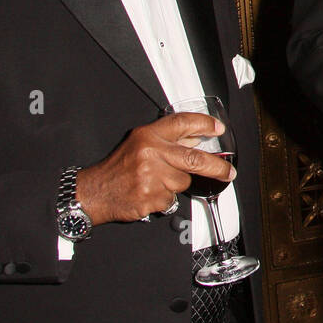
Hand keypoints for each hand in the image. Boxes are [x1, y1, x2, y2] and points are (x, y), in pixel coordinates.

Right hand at [75, 113, 236, 224]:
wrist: (94, 192)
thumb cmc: (117, 168)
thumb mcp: (139, 143)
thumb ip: (168, 140)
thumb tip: (196, 139)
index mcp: (148, 136)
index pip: (181, 123)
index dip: (203, 124)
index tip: (218, 129)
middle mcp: (150, 154)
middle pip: (194, 158)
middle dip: (217, 167)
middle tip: (228, 172)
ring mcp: (151, 177)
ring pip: (183, 182)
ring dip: (176, 184)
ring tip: (156, 182)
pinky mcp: (151, 197)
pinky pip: (172, 199)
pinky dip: (165, 199)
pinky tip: (149, 193)